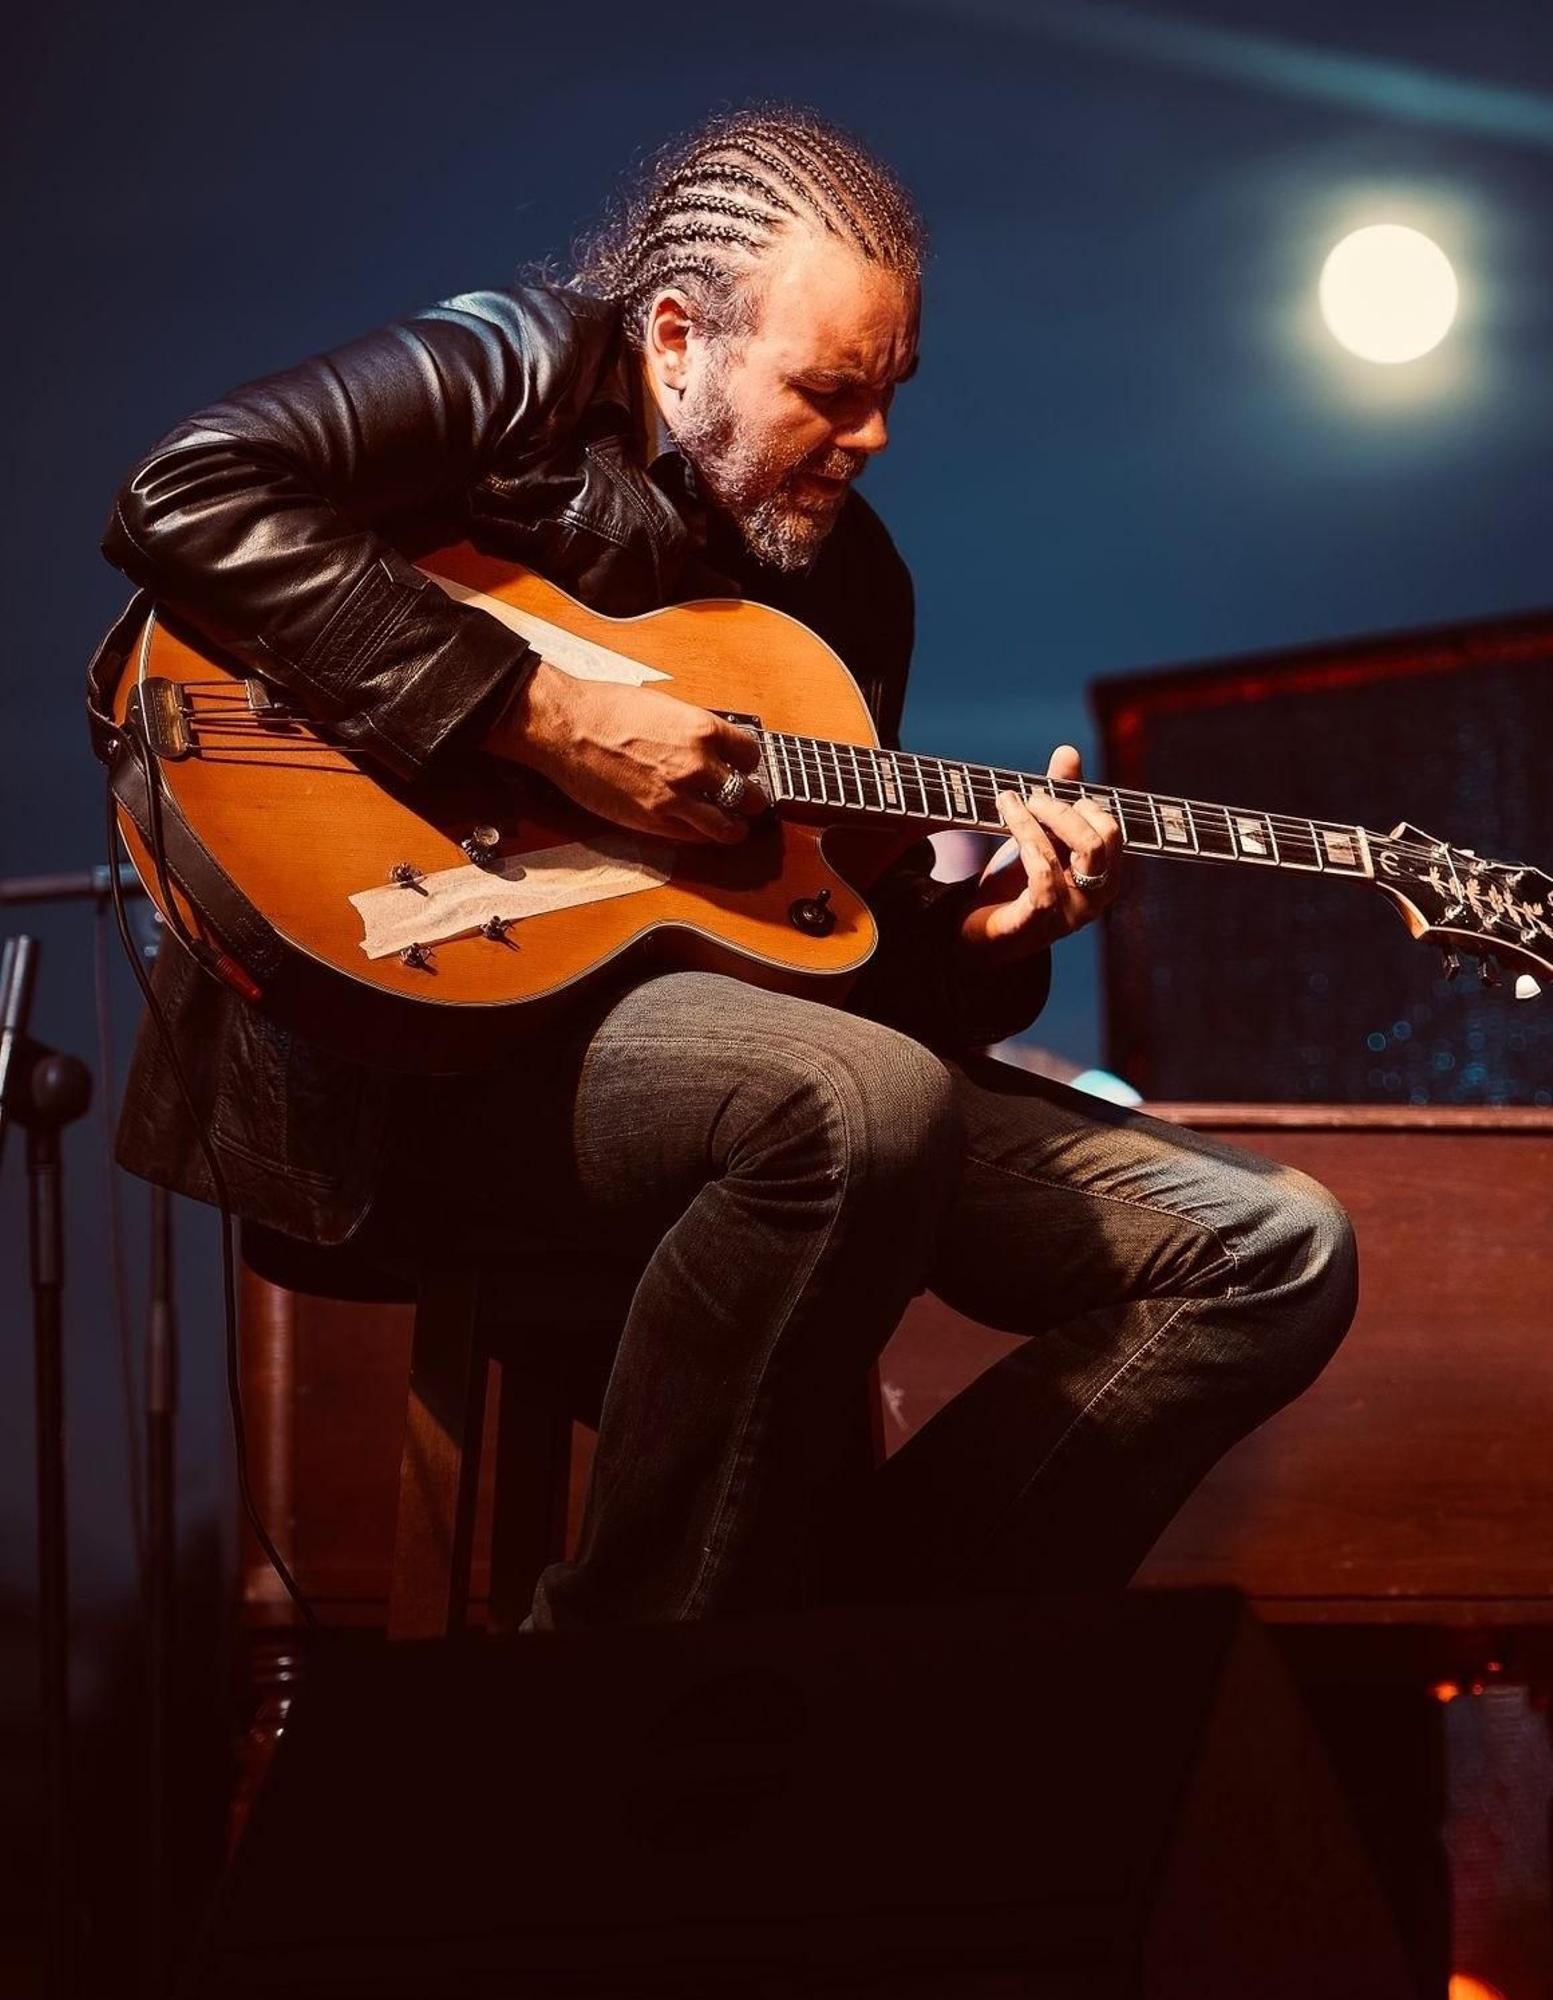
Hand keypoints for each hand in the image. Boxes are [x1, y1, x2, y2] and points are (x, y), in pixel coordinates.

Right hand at [488, 661, 766, 843]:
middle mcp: (696, 765)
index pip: (750, 753)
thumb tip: (707, 745)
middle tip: (748, 802)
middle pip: (748, 794)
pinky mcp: (653, 820)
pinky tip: (700, 831)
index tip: (745, 767)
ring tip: (733, 827)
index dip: (749, 763)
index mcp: (701, 729)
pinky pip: (693, 837)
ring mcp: (676, 796)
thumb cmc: (606, 708)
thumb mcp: (663, 706)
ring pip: (727, 826)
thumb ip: (691, 730)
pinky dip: (702, 836)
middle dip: (751, 799)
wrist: (566, 727)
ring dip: (734, 827)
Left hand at [958, 744, 1122, 961]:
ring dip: (1042, 819)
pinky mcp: (1039, 924)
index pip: (1112, 828)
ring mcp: (1072, 913)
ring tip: (1009, 801)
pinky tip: (1009, 825)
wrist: (976, 934)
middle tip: (1032, 797)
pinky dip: (1028, 843)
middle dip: (1066, 809)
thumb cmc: (1014, 884)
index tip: (1047, 789)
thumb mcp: (1040, 838)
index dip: (1082, 802)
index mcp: (1104, 876)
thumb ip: (1057, 799)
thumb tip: (1068, 751)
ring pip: (1080, 851)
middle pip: (1104, 838)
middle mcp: (1097, 897)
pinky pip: (1045, 877)